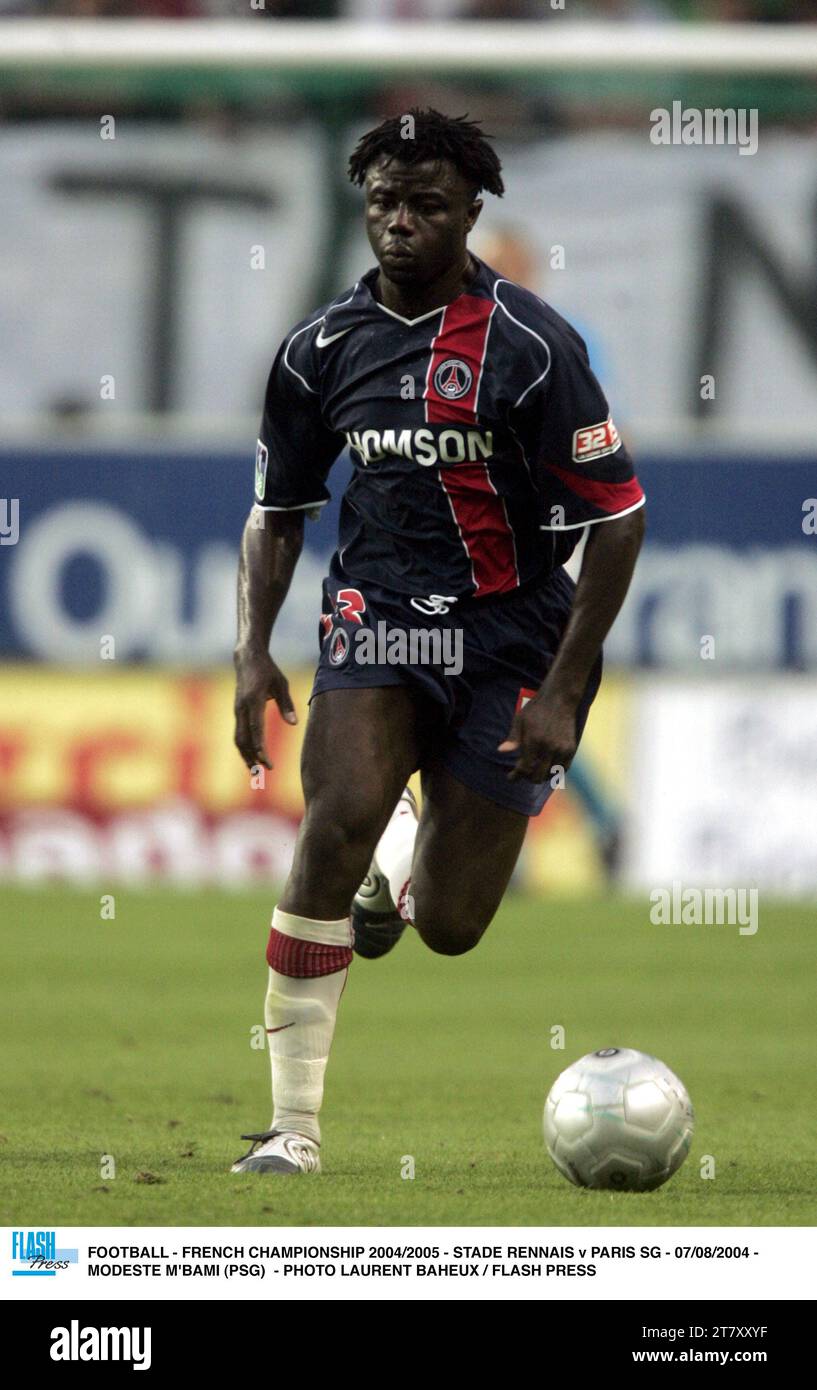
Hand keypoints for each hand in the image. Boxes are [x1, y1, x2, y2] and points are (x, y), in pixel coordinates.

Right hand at [233, 647, 296, 770]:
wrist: (247, 657)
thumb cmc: (267, 670)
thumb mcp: (281, 684)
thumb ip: (287, 704)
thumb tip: (294, 724)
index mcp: (253, 701)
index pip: (255, 729)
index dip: (260, 747)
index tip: (266, 761)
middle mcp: (241, 708)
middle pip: (243, 739)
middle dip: (251, 757)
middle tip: (262, 773)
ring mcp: (237, 711)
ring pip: (238, 739)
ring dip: (246, 756)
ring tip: (255, 771)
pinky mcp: (237, 712)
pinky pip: (238, 733)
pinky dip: (245, 747)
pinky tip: (252, 757)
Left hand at [498, 691, 577, 783]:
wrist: (560, 699)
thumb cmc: (536, 709)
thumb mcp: (520, 720)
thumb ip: (513, 738)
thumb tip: (501, 751)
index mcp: (534, 740)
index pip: (524, 768)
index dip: (516, 776)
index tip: (511, 777)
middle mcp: (549, 747)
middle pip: (538, 776)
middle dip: (527, 778)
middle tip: (522, 773)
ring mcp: (562, 749)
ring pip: (551, 775)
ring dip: (541, 776)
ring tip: (534, 771)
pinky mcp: (571, 748)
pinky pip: (563, 769)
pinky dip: (554, 772)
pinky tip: (546, 768)